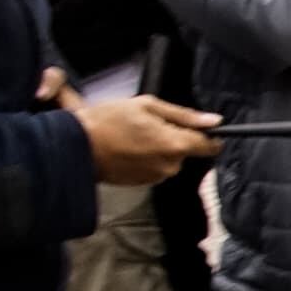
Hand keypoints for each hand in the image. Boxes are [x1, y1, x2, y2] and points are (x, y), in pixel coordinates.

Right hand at [69, 89, 217, 188]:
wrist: (76, 146)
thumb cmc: (107, 121)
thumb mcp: (147, 106)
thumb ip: (184, 115)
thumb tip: (214, 121)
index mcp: (175, 144)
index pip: (210, 146)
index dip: (209, 136)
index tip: (201, 128)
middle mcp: (170, 165)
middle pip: (186, 150)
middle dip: (173, 137)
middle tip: (148, 124)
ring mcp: (156, 176)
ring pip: (169, 158)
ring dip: (157, 147)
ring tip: (133, 135)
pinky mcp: (143, 183)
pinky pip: (154, 167)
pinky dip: (145, 157)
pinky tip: (127, 148)